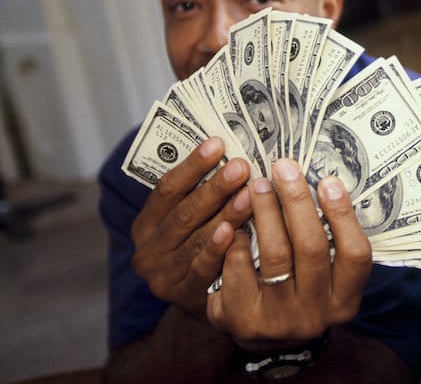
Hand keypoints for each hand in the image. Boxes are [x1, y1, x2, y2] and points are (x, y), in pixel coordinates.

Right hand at [131, 137, 253, 317]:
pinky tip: (233, 232)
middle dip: (215, 187)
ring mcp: (163, 275)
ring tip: (249, 194)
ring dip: (224, 213)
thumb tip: (231, 151)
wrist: (202, 303)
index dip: (193, 165)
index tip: (218, 142)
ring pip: (196, 237)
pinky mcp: (182, 296)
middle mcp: (148, 249)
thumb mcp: (191, 221)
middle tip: (241, 166)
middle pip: (184, 212)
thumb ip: (200, 194)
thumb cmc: (201, 248)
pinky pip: (201, 269)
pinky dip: (217, 250)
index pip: (167, 188)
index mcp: (146, 224)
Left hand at [206, 158, 371, 351]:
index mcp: (344, 300)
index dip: (343, 215)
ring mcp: (280, 321)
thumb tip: (321, 182)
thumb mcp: (323, 277)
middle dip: (297, 201)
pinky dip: (236, 244)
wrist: (264, 343)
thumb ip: (326, 241)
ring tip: (257, 184)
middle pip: (312, 248)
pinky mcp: (244, 322)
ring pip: (275, 255)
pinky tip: (232, 224)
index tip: (328, 180)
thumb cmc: (298, 291)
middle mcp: (317, 314)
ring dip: (266, 212)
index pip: (355, 254)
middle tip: (284, 168)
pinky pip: (240, 272)